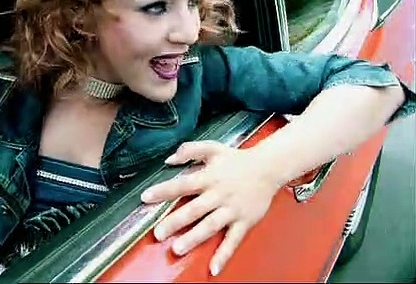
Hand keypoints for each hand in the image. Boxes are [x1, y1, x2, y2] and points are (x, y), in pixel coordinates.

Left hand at [140, 141, 280, 276]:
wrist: (268, 168)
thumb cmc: (237, 159)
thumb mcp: (212, 147)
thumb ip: (189, 150)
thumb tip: (169, 159)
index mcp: (209, 177)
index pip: (182, 184)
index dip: (164, 190)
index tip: (146, 197)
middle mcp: (219, 195)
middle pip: (194, 209)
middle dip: (175, 221)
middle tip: (158, 233)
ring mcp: (232, 210)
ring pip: (210, 226)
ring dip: (194, 238)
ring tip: (178, 249)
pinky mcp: (244, 222)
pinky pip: (233, 240)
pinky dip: (224, 254)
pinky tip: (214, 267)